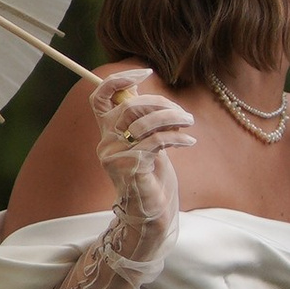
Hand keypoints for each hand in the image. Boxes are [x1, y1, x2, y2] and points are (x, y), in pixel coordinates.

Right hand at [90, 66, 192, 257]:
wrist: (152, 217)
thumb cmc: (153, 179)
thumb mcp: (148, 142)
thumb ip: (142, 118)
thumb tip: (143, 89)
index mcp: (109, 133)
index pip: (99, 97)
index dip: (118, 79)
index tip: (145, 71)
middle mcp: (106, 143)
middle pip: (127, 106)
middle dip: (160, 103)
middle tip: (183, 114)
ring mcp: (115, 157)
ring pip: (141, 122)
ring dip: (172, 117)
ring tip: (189, 123)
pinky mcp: (130, 169)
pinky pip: (154, 141)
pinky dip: (176, 137)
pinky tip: (189, 141)